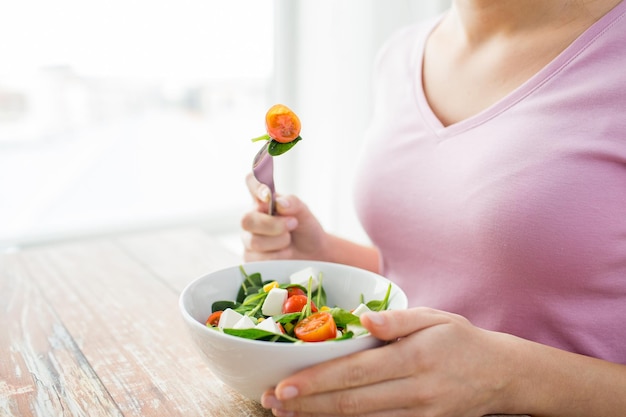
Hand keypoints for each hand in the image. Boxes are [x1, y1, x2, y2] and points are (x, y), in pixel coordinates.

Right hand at [241, 173, 330, 261]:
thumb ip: (292, 203)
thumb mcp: (304, 212)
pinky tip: (285, 253)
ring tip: (290, 240)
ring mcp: (249, 239)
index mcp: (263, 201)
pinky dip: (278, 256)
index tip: (267, 194)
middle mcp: (252, 218)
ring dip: (279, 241)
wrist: (313, 253)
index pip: (252, 183)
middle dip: (272, 225)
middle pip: (247, 220)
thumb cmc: (305, 228)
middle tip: (292, 224)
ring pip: (254, 241)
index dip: (255, 185)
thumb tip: (280, 203)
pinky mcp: (251, 258)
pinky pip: (258, 259)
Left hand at [261, 307, 516, 416]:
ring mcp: (420, 414)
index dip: (317, 381)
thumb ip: (398, 320)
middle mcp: (415, 389)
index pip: (355, 371)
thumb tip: (362, 318)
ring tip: (288, 414)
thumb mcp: (436, 318)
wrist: (502, 377)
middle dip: (308, 404)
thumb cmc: (462, 341)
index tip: (284, 385)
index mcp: (414, 357)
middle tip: (273, 403)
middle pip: (352, 402)